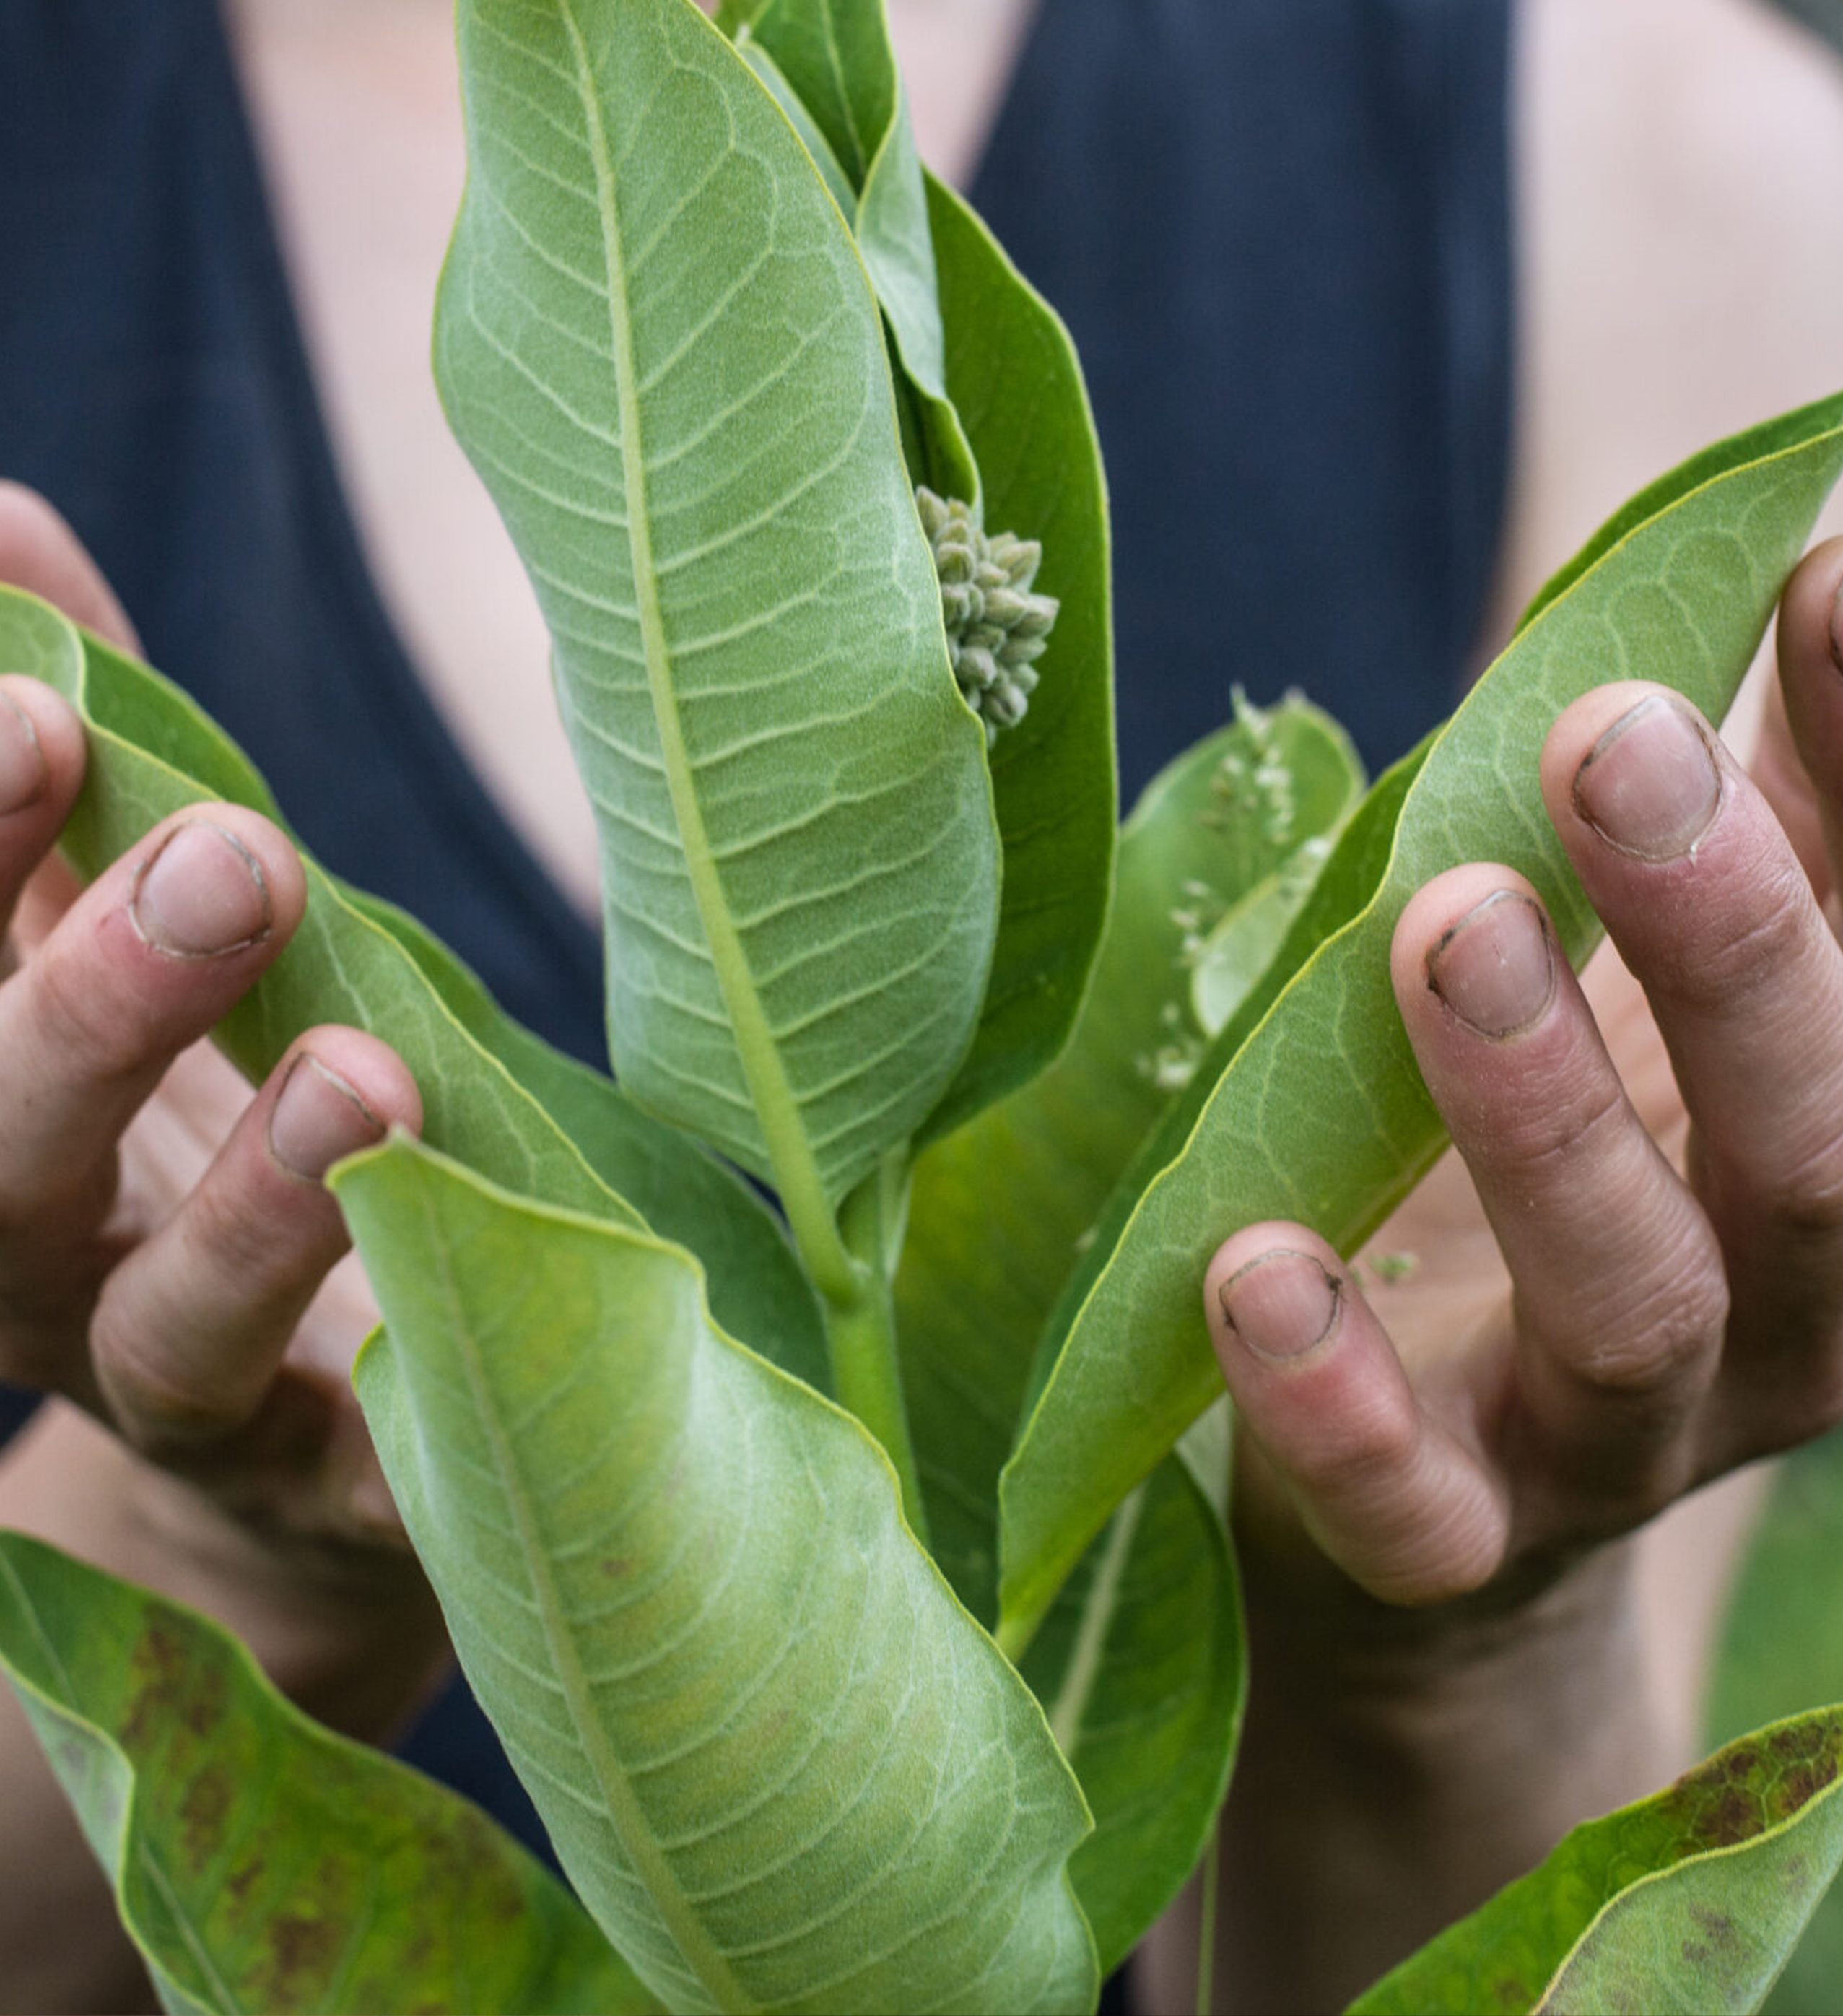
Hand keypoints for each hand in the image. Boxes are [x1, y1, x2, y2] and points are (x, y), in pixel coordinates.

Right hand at [0, 483, 434, 1636]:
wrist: (272, 1431)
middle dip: (96, 995)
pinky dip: (421, 1424)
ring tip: (369, 1075)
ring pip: (168, 1331)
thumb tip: (1, 516)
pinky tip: (503, 1327)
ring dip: (256, 1206)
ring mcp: (175, 1404)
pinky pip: (368, 1481)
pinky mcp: (333, 1498)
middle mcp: (27, 1261)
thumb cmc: (188, 1121)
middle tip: (244, 849)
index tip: (36, 704)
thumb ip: (70, 766)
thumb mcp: (118, 930)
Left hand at [1172, 505, 1842, 2001]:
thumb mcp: (1690, 976)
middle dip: (1730, 934)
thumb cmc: (1587, 1151)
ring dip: (1549, 1114)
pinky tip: (1250, 1264)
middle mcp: (1796, 1311)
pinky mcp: (1453, 1539)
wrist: (1454, 1467)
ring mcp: (1626, 1446)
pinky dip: (1335, 1395)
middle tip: (1605, 738)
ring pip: (1637, 1302)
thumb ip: (1799, 796)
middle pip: (1817, 1138)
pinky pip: (1412, 1501)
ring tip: (1446, 926)